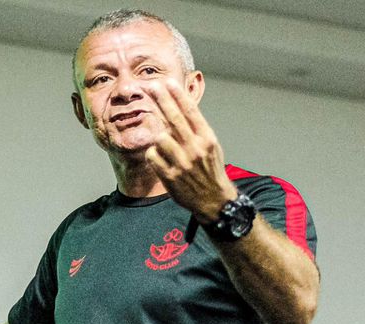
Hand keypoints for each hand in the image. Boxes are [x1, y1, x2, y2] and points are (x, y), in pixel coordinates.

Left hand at [144, 78, 237, 223]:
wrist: (214, 200)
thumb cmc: (210, 169)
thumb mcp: (210, 146)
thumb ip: (196, 128)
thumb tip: (179, 105)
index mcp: (207, 139)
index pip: (190, 112)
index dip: (178, 95)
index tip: (167, 82)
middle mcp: (196, 149)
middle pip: (174, 118)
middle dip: (161, 100)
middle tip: (150, 87)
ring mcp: (182, 163)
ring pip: (160, 137)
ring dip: (159, 138)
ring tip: (167, 147)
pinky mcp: (171, 177)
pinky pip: (153, 156)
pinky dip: (153, 155)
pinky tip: (161, 160)